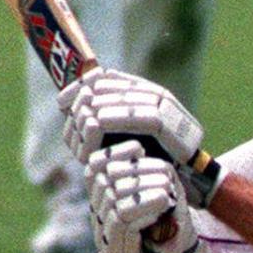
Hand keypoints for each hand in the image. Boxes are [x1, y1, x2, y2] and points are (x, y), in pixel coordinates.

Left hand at [59, 69, 224, 207]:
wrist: (190, 173)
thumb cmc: (155, 155)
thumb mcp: (129, 133)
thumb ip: (110, 119)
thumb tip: (78, 110)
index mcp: (146, 91)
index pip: (109, 78)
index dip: (83, 85)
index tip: (63, 100)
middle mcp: (156, 94)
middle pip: (117, 87)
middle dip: (90, 96)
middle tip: (72, 109)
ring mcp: (166, 106)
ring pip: (128, 100)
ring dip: (102, 105)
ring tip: (83, 112)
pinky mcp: (170, 123)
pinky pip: (141, 116)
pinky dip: (119, 117)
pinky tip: (100, 121)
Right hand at [86, 140, 205, 252]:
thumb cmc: (171, 223)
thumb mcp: (161, 192)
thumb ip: (147, 173)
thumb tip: (136, 148)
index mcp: (104, 198)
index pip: (94, 167)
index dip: (114, 153)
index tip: (140, 147)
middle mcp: (99, 217)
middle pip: (103, 182)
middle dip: (136, 173)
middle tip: (165, 175)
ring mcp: (105, 237)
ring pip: (113, 202)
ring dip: (143, 192)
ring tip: (168, 190)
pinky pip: (122, 223)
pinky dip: (143, 208)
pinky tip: (163, 203)